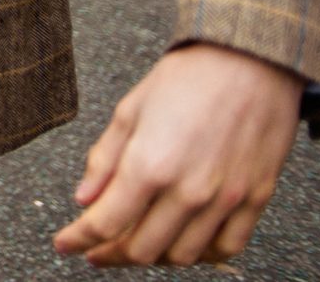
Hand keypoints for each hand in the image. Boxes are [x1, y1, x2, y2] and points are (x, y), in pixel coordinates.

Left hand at [53, 42, 302, 266]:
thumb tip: (83, 199)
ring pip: (183, 255)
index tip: (65, 245)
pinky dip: (200, 254)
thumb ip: (104, 160)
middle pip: (142, 249)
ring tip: (135, 243)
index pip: (104, 223)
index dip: (78, 239)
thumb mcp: (130, 110)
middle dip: (111, 254)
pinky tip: (182, 242)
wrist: (250, 63)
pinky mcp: (255, 200)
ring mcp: (225, 200)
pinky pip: (226, 247)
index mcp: (150, 166)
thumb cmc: (187, 79)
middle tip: (97, 247)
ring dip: (153, 256)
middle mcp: (188, 191)